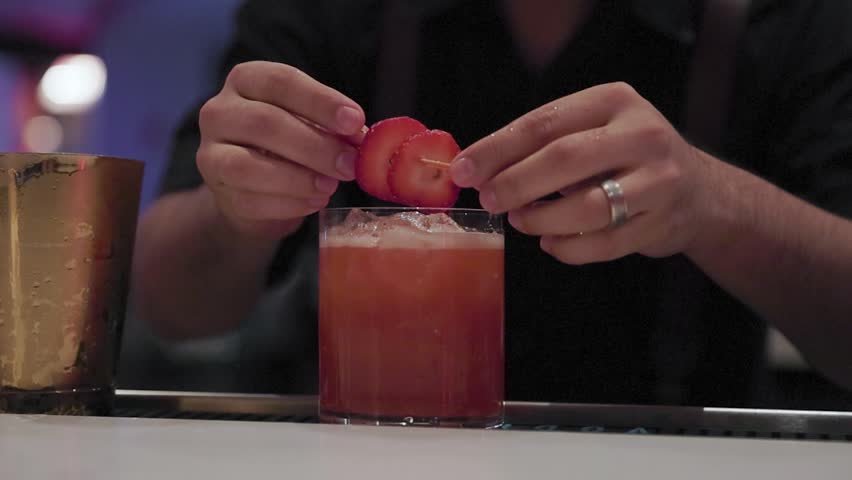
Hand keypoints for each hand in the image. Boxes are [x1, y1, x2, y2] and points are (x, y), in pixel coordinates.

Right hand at [197, 61, 365, 238]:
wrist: (252, 188)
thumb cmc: (287, 145)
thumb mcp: (310, 124)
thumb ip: (332, 127)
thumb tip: (361, 139)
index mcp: (247, 80)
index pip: (281, 81)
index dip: (320, 101)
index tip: (354, 122)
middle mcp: (219, 111)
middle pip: (265, 122)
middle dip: (315, 145)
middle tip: (349, 164)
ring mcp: (210, 153)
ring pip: (248, 166)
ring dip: (298, 178)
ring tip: (331, 186)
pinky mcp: (217, 191)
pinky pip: (251, 200)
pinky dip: (290, 203)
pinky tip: (315, 202)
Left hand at [450, 82, 720, 264]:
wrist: (699, 192)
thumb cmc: (625, 158)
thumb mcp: (593, 131)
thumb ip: (541, 145)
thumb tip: (476, 169)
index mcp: (615, 101)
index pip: (543, 122)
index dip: (497, 149)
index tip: (464, 170)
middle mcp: (642, 134)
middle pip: (564, 158)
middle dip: (515, 183)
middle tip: (488, 200)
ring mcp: (659, 180)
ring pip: (587, 206)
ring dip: (541, 219)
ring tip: (520, 221)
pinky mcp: (662, 222)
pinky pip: (604, 243)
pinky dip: (568, 248)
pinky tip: (550, 243)